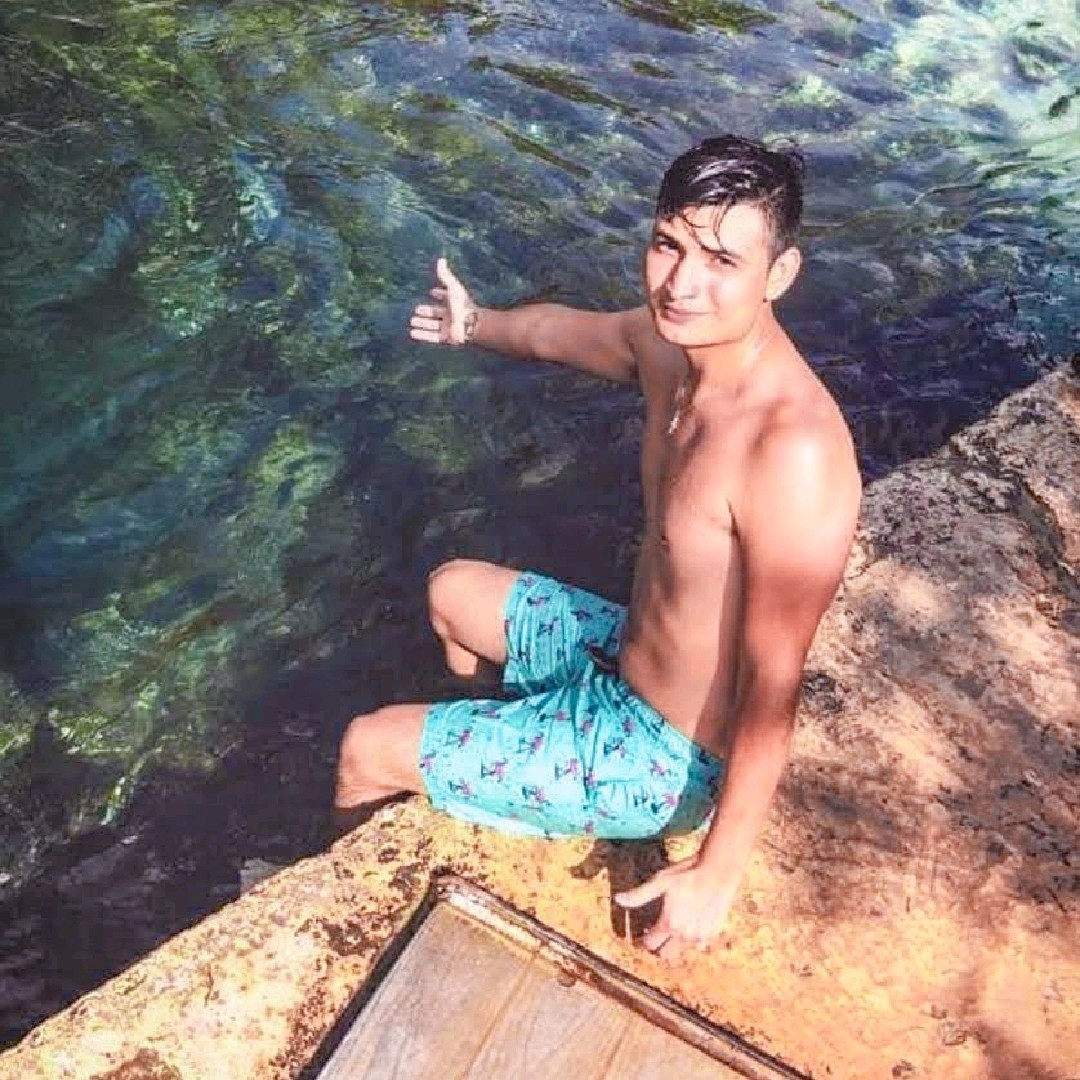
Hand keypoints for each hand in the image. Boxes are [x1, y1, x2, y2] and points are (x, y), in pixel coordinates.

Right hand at [409, 257, 478, 344]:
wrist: (470, 324)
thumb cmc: (462, 304)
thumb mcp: (452, 287)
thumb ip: (445, 275)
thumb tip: (441, 259)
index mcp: (453, 303)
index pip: (445, 297)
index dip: (440, 294)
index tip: (432, 291)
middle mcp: (451, 315)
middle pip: (437, 313)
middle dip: (427, 312)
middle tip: (416, 311)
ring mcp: (448, 328)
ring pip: (433, 325)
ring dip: (423, 324)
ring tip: (412, 321)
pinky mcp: (446, 338)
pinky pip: (432, 337)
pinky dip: (422, 335)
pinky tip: (412, 333)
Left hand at [614, 856, 735, 959]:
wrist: (718, 872)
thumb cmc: (687, 874)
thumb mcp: (660, 881)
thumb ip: (639, 895)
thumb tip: (619, 899)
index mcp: (669, 924)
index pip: (650, 944)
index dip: (642, 940)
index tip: (642, 933)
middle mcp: (684, 936)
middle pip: (665, 955)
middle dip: (658, 947)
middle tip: (656, 933)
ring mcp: (700, 937)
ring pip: (681, 951)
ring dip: (675, 944)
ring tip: (673, 928)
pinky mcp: (712, 933)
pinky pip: (698, 945)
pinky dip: (691, 940)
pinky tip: (690, 924)